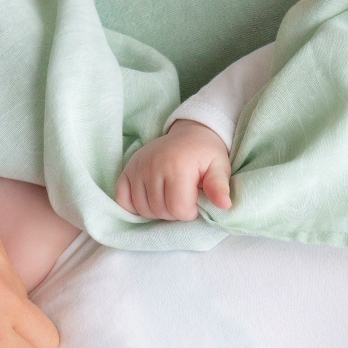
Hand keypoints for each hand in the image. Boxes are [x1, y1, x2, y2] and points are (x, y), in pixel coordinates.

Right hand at [115, 119, 231, 220]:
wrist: (190, 134)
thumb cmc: (206, 154)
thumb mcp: (219, 168)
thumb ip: (219, 186)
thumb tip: (225, 205)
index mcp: (178, 167)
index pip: (179, 209)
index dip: (190, 213)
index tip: (196, 203)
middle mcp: (153, 166)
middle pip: (160, 211)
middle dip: (174, 213)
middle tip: (184, 199)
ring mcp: (137, 167)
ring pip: (142, 209)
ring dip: (157, 211)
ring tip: (169, 198)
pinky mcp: (127, 170)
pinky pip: (122, 199)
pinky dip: (135, 206)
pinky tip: (150, 200)